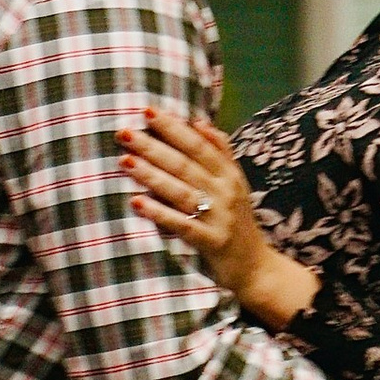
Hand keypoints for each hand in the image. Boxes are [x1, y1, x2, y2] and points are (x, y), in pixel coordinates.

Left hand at [118, 105, 316, 329]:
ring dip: (151, 175)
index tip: (147, 111)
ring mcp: (219, 218)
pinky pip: (181, 225)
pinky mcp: (211, 242)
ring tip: (125, 161)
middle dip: (153, 146)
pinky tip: (137, 203)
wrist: (256, 267)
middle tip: (124, 132)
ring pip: (180, 191)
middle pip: (185, 165)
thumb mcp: (235, 183)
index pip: (198, 145)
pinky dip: (159, 213)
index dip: (173, 128)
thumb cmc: (237, 221)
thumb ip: (220, 151)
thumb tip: (199, 121)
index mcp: (229, 174)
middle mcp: (225, 192)